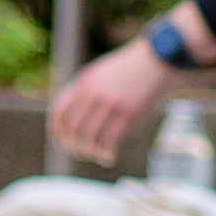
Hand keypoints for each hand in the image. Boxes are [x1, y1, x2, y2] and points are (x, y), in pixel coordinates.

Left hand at [51, 42, 176, 172]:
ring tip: (98, 156)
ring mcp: (110, 103)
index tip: (63, 143)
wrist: (159, 57)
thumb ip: (89, 90)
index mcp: (84, 81)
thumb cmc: (132, 68)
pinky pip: (109, 141)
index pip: (59, 111)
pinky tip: (110, 158)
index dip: (57, 131)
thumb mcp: (103, 72)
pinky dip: (106, 154)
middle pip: (72, 128)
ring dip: (90, 152)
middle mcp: (93, 92)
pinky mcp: (127, 113)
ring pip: (89, 137)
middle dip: (73, 146)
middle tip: (82, 154)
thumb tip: (78, 116)